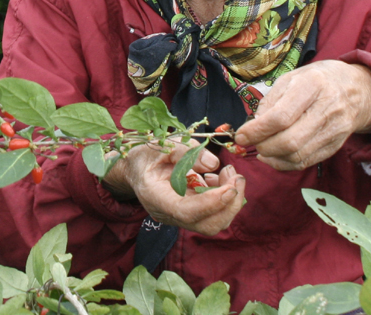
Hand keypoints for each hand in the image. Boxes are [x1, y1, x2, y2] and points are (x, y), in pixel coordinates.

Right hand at [103, 142, 246, 236]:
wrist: (133, 168)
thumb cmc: (145, 155)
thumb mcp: (162, 145)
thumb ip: (186, 152)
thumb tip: (213, 164)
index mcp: (156, 197)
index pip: (187, 212)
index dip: (212, 202)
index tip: (230, 187)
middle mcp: (169, 214)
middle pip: (207, 225)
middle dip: (230, 204)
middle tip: (237, 177)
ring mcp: (179, 217)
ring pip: (213, 223)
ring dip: (230, 201)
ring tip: (229, 173)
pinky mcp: (189, 213)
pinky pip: (211, 214)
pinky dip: (223, 198)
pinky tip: (218, 178)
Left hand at [234, 61, 370, 171]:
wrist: (357, 89)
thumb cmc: (316, 81)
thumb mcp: (291, 79)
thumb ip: (270, 101)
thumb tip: (254, 127)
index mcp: (312, 85)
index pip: (281, 117)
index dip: (257, 130)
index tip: (241, 135)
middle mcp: (327, 109)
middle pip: (290, 141)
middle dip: (263, 146)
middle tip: (251, 142)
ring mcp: (334, 130)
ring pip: (297, 155)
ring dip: (272, 157)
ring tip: (261, 147)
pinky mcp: (336, 146)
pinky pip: (306, 162)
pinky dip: (284, 164)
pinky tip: (273, 156)